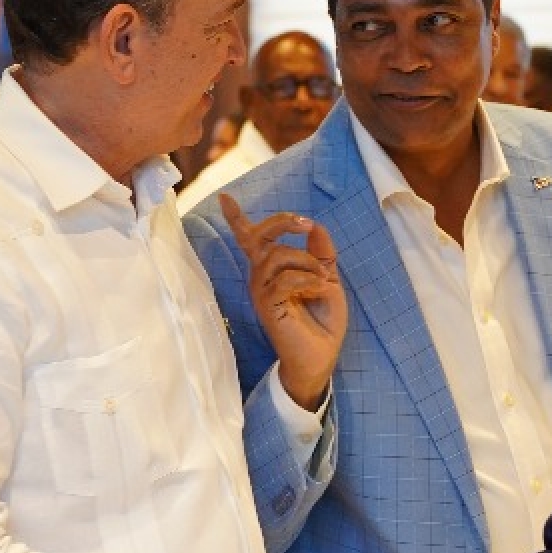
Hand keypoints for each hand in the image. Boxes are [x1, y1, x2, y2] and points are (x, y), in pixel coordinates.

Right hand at [220, 194, 344, 411]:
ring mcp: (262, 291)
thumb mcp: (327, 279)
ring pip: (278, 256)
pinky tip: (318, 289)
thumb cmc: (323, 320)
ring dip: (307, 261)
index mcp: (272, 269)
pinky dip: (307, 279)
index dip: (237, 218)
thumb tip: (316, 226)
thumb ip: (321, 253)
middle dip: (282, 222)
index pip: (250, 239)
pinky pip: (284, 279)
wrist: (322, 355)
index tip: (224, 197)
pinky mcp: (268, 305)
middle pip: (259, 237)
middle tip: (305, 224)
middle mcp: (261, 277)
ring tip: (322, 278)